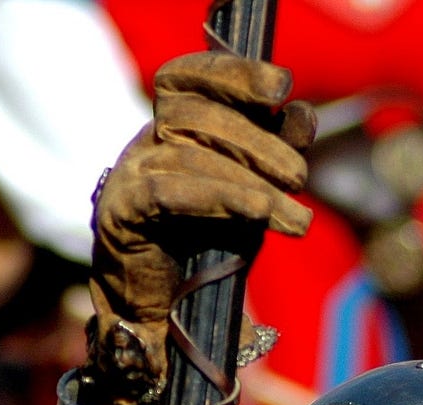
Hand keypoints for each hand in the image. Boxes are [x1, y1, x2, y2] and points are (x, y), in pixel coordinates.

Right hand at [79, 52, 314, 404]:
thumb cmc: (211, 243)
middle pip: (198, 114)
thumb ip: (277, 151)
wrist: (167, 313)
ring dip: (254, 183)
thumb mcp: (254, 190)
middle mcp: (146, 142)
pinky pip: (170, 191)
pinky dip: (220, 197)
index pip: (191, 77)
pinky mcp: (121, 213)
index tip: (283, 84)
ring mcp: (129, 174)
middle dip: (259, 141)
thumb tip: (300, 113)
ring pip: (191, 155)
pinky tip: (258, 212)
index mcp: (173, 126)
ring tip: (296, 220)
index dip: (234, 73)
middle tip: (301, 179)